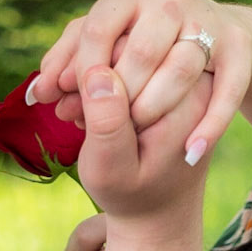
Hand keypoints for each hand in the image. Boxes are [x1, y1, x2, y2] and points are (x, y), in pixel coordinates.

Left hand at [33, 0, 251, 166]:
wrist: (216, 37)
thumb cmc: (141, 47)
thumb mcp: (102, 46)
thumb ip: (67, 63)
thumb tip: (38, 94)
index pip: (97, 29)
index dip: (81, 69)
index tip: (66, 102)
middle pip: (142, 51)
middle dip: (120, 94)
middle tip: (104, 126)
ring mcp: (208, 21)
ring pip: (183, 67)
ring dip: (157, 105)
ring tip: (139, 132)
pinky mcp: (239, 48)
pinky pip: (228, 89)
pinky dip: (210, 123)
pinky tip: (190, 151)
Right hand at [74, 58, 214, 220]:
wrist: (155, 209)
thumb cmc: (132, 193)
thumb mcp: (114, 169)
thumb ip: (108, 123)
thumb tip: (97, 71)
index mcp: (189, 96)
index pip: (132, 53)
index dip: (91, 73)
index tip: (73, 112)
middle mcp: (188, 74)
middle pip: (124, 41)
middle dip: (83, 70)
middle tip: (62, 109)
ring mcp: (173, 70)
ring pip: (116, 43)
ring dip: (81, 70)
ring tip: (65, 109)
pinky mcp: (157, 72)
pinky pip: (116, 54)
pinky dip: (88, 74)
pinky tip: (73, 103)